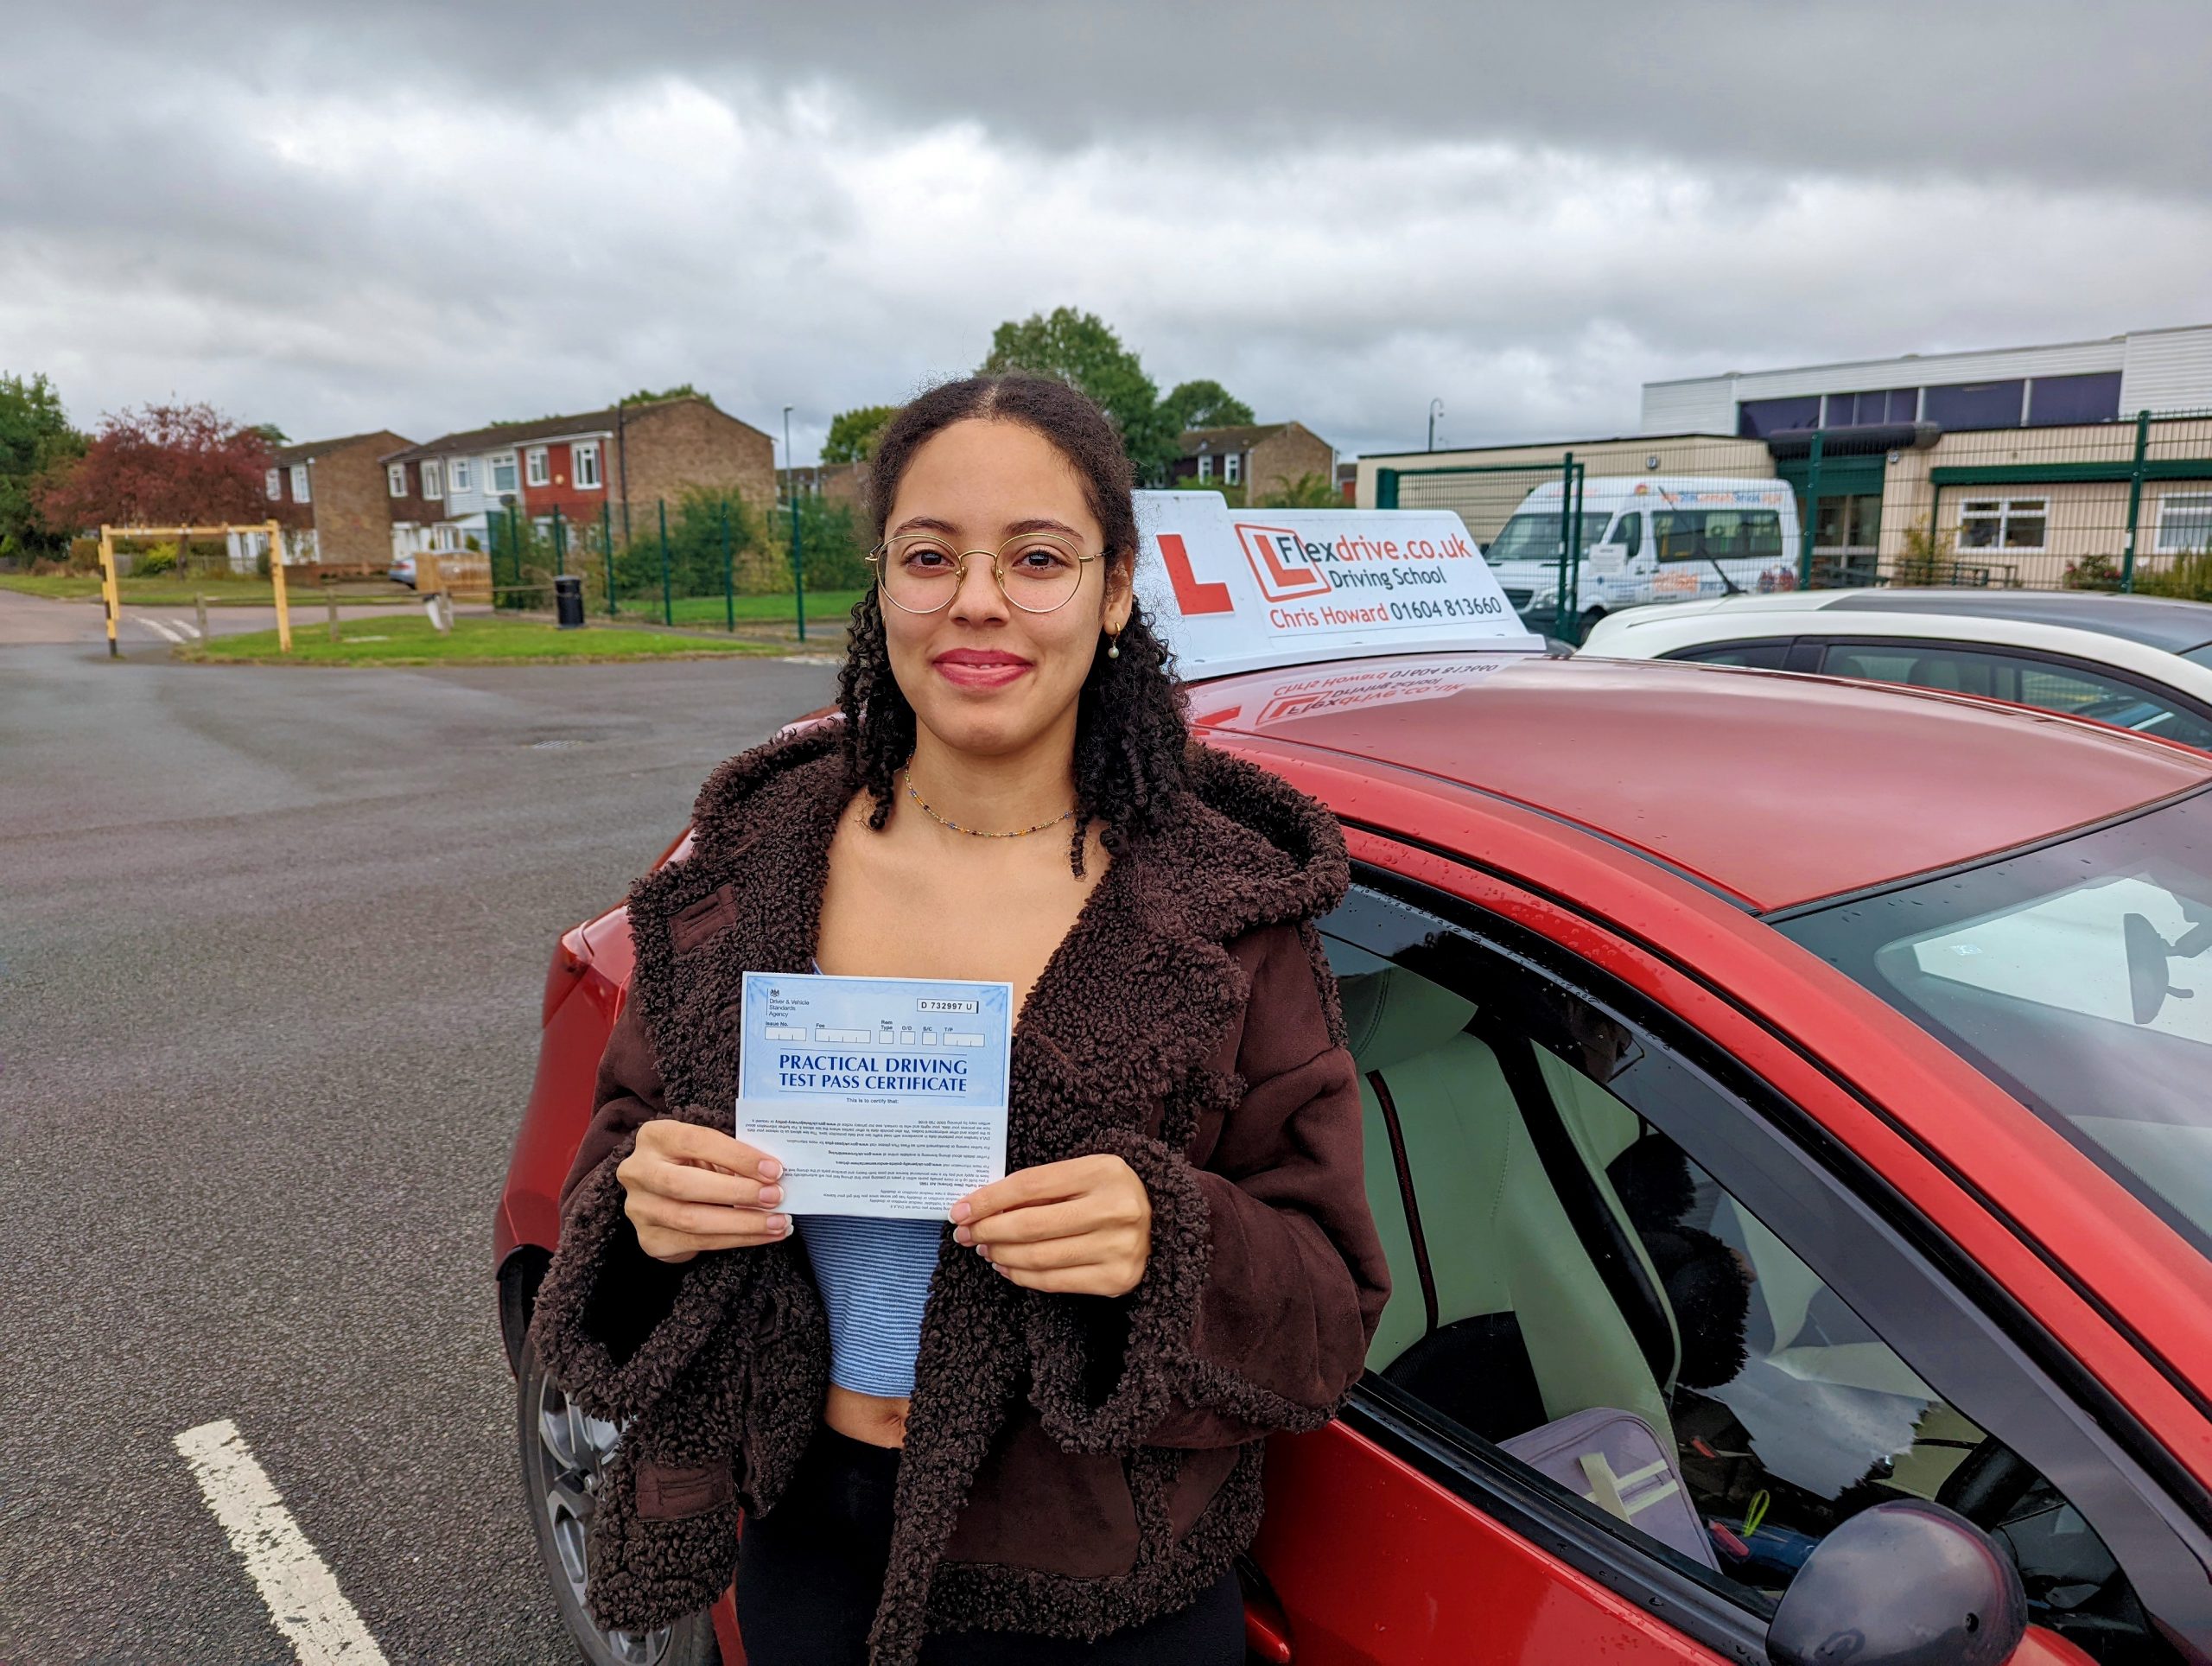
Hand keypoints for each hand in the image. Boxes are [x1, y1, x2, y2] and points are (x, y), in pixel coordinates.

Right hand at [616, 1120, 789, 1263]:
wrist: (663, 1196)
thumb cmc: (695, 1164)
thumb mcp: (708, 1151)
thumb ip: (732, 1158)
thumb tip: (774, 1176)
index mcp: (655, 1137)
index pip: (696, 1141)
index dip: (737, 1156)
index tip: (773, 1170)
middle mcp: (638, 1171)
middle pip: (686, 1185)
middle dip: (737, 1193)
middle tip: (776, 1197)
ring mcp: (640, 1208)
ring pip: (692, 1220)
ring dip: (742, 1223)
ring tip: (778, 1223)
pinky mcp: (650, 1239)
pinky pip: (697, 1243)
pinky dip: (736, 1239)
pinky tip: (763, 1235)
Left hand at [950, 1155, 1151, 1296]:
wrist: (1163, 1220)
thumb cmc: (1109, 1192)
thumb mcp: (1082, 1173)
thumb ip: (1040, 1187)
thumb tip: (980, 1208)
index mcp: (1103, 1171)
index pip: (1030, 1185)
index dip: (988, 1199)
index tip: (959, 1210)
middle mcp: (1115, 1209)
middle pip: (1030, 1224)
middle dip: (987, 1231)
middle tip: (964, 1233)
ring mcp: (1119, 1248)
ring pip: (1038, 1257)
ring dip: (1000, 1255)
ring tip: (985, 1249)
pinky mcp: (1117, 1280)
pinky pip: (1054, 1282)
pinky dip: (1021, 1276)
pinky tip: (1007, 1267)